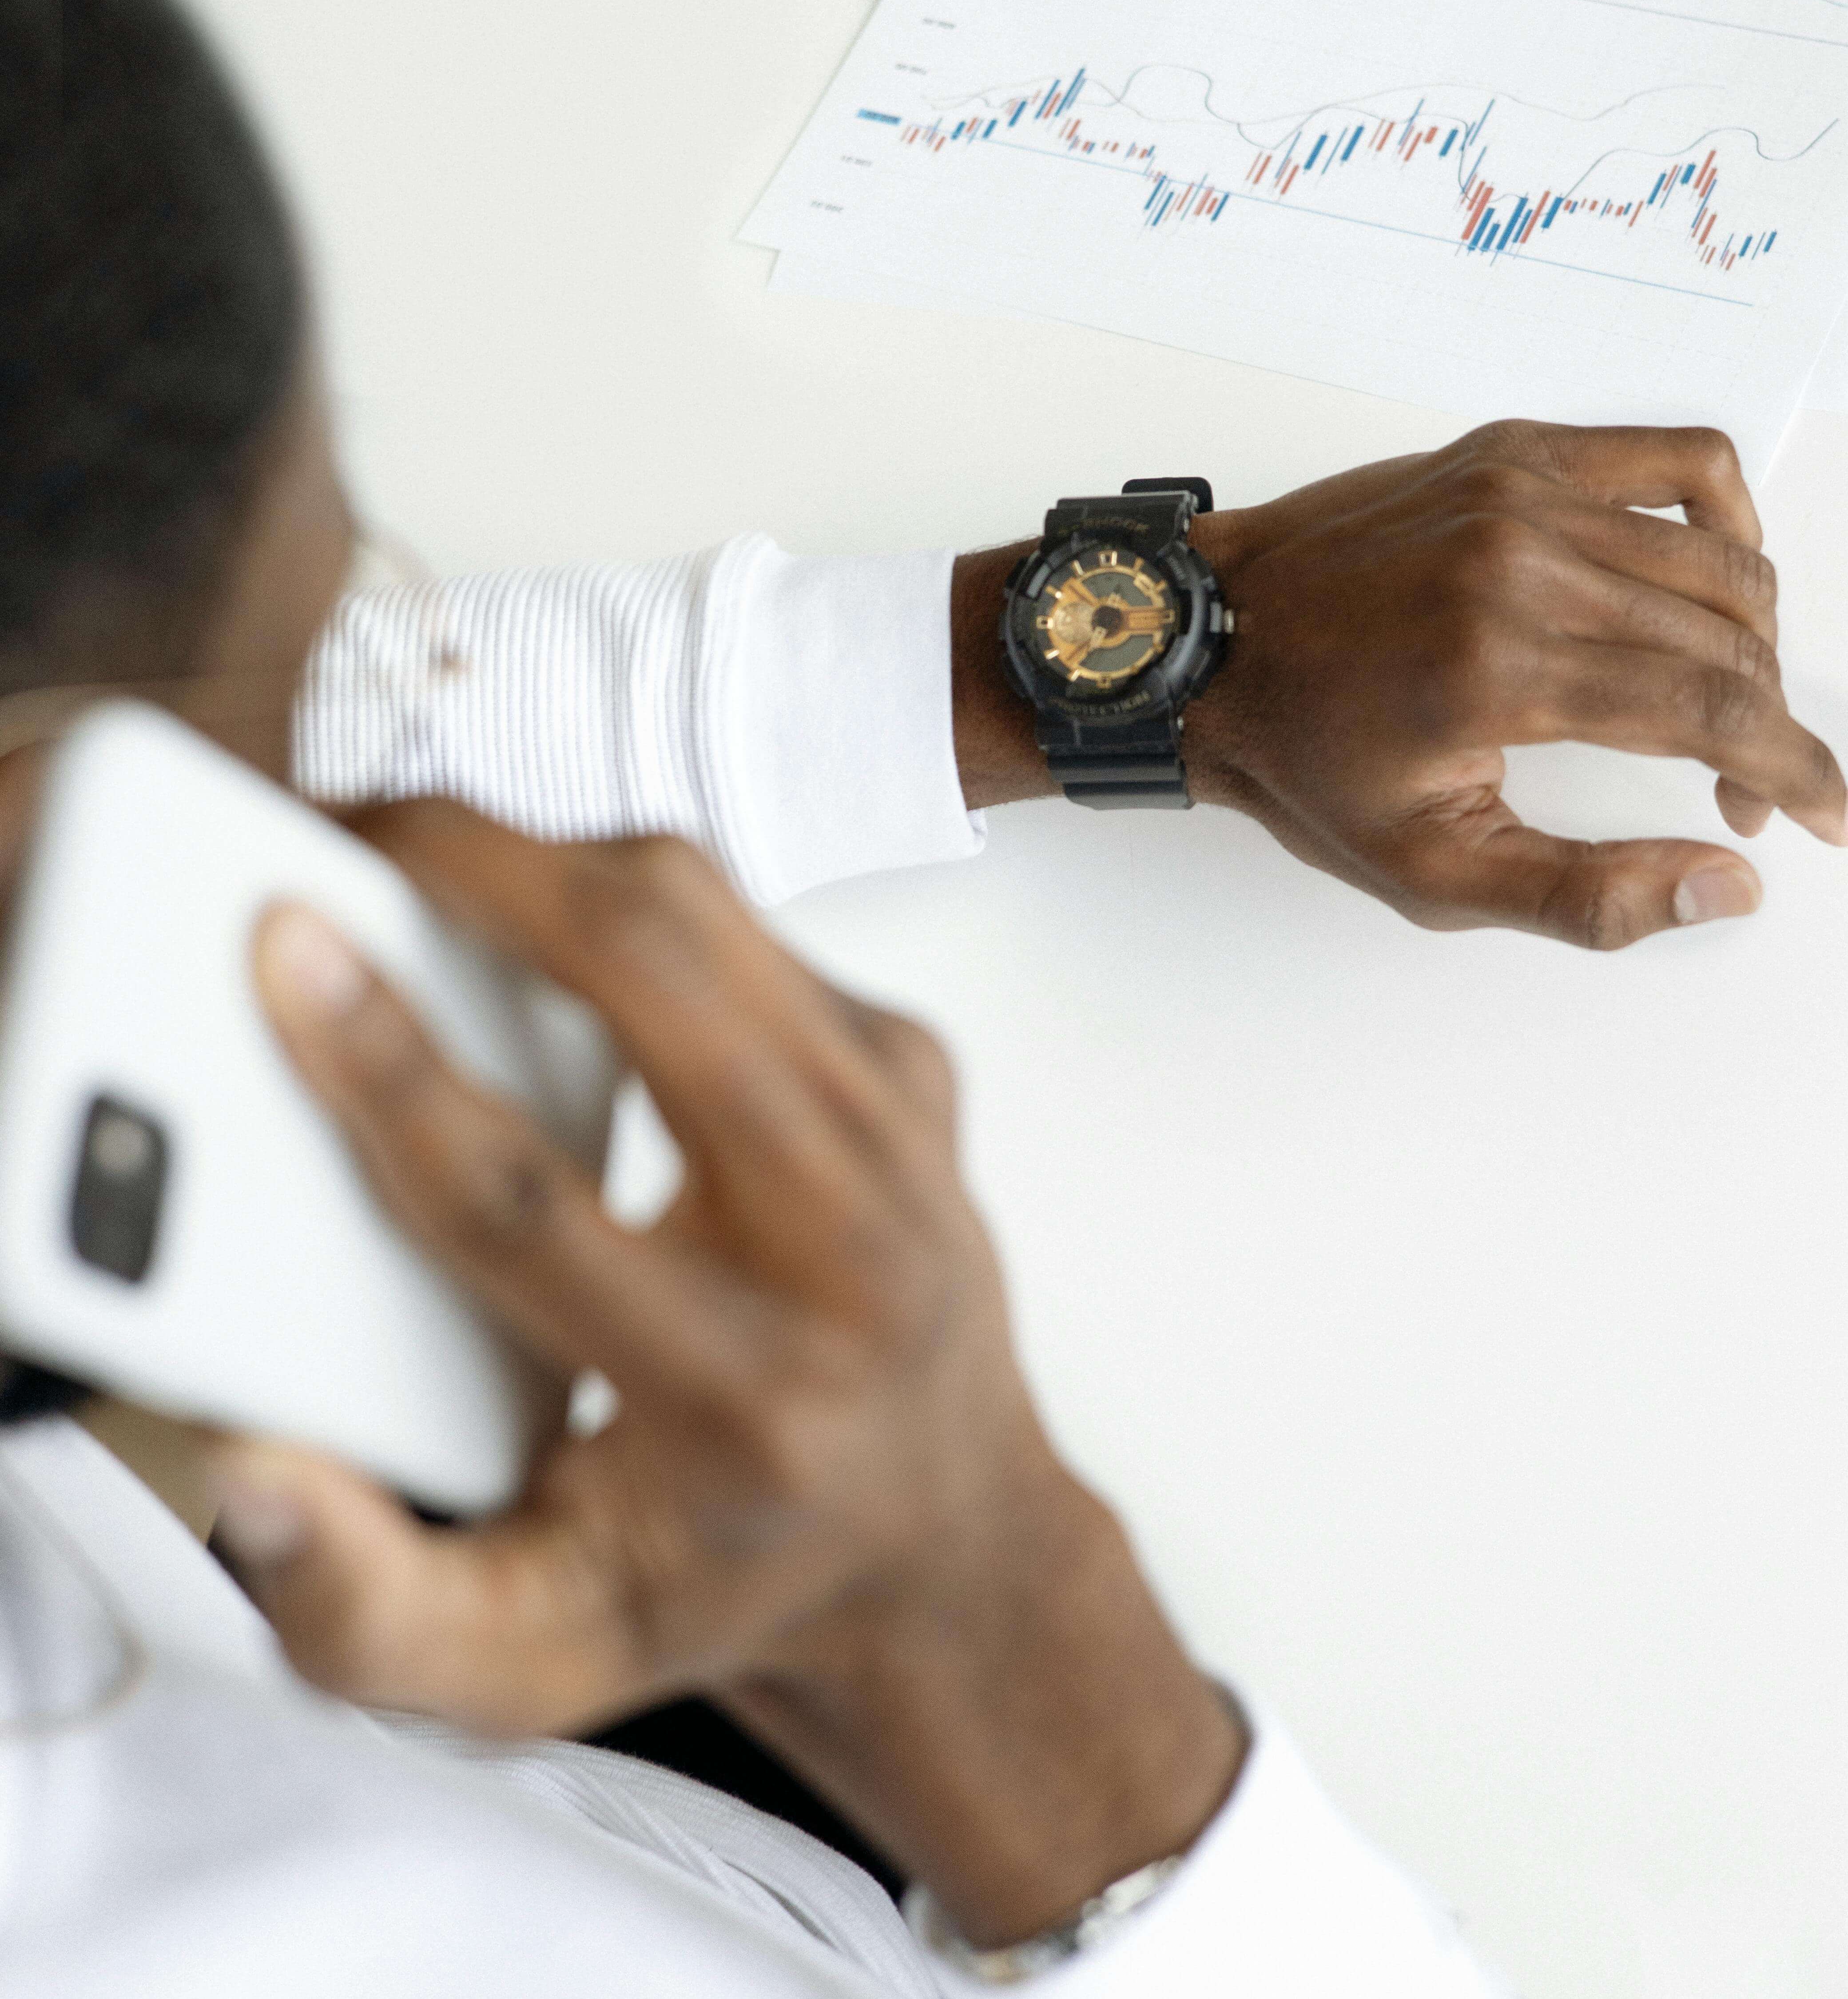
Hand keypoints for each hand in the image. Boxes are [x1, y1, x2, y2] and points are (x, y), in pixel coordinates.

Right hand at [217, 806, 1241, 1945]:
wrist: (946, 1544)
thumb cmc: (725, 1577)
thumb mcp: (533, 1659)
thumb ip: (368, 1606)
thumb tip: (253, 1468)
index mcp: (742, 1403)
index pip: (531, 1204)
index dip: (387, 1071)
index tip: (288, 954)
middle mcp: (849, 1250)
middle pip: (654, 981)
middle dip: (481, 873)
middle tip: (349, 839)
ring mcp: (901, 1133)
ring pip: (708, 911)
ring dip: (551, 859)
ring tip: (430, 864)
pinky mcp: (914, 1065)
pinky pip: (751, 928)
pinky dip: (633, 901)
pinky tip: (556, 939)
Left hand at [952, 421, 1845, 949]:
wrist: (1204, 649)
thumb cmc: (1305, 761)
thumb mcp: (1431, 872)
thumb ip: (1588, 896)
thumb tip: (1731, 886)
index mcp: (1502, 667)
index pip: (1715, 712)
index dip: (1799, 769)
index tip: (1831, 816)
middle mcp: (1522, 561)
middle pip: (1728, 638)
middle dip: (1769, 726)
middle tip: (1745, 789)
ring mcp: (1519, 490)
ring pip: (1718, 557)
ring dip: (1753, 641)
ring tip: (1722, 709)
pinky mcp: (1510, 450)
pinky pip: (1672, 458)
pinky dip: (1724, 519)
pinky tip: (1714, 582)